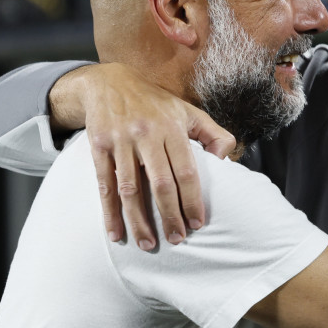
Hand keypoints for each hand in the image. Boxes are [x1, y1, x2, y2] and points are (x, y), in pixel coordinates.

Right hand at [54, 63, 236, 249]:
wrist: (109, 82)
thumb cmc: (156, 103)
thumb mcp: (189, 111)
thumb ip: (214, 135)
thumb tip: (228, 162)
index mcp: (172, 129)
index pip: (186, 171)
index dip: (191, 200)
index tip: (197, 224)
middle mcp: (147, 135)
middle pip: (160, 183)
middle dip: (169, 215)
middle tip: (176, 240)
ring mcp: (121, 142)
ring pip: (130, 189)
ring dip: (138, 221)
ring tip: (148, 245)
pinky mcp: (99, 147)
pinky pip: (105, 185)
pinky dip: (109, 212)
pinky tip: (115, 234)